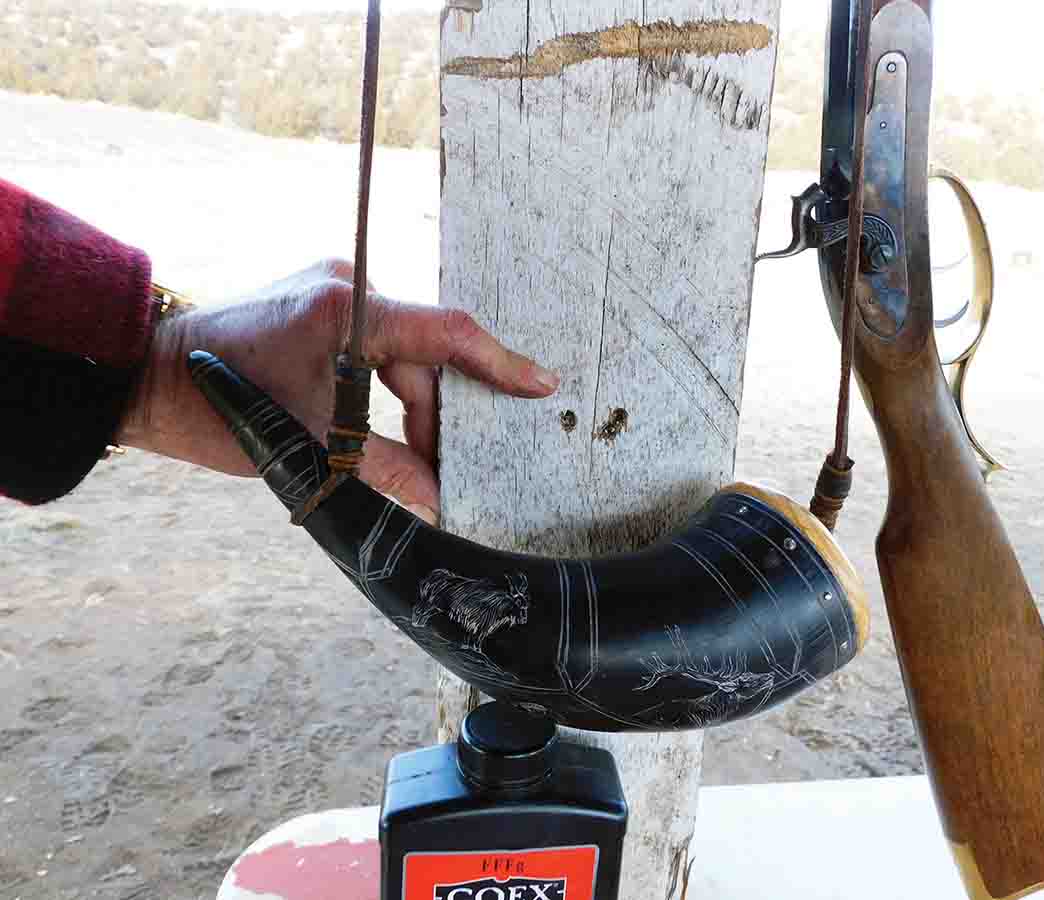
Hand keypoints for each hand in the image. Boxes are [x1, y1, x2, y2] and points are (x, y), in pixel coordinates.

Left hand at [117, 260, 558, 522]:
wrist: (145, 376)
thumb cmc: (217, 404)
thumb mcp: (310, 444)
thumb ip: (386, 469)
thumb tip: (441, 501)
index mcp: (347, 307)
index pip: (444, 332)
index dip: (498, 362)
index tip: (541, 385)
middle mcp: (347, 286)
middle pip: (425, 353)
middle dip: (438, 415)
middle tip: (454, 467)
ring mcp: (332, 294)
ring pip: (400, 359)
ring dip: (410, 411)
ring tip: (414, 463)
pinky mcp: (319, 309)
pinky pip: (374, 352)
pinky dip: (384, 395)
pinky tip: (386, 435)